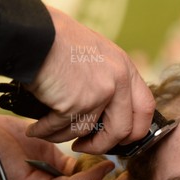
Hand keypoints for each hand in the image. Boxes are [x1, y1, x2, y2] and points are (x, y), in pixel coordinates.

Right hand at [24, 5, 154, 153]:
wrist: (34, 34)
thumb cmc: (58, 41)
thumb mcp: (99, 55)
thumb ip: (110, 80)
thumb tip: (112, 112)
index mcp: (126, 69)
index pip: (145, 109)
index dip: (136, 130)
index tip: (121, 139)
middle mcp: (119, 81)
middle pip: (123, 130)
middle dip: (103, 145)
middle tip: (86, 146)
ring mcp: (99, 93)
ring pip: (89, 133)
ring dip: (67, 139)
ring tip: (52, 134)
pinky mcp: (75, 103)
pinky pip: (64, 129)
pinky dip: (47, 132)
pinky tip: (37, 130)